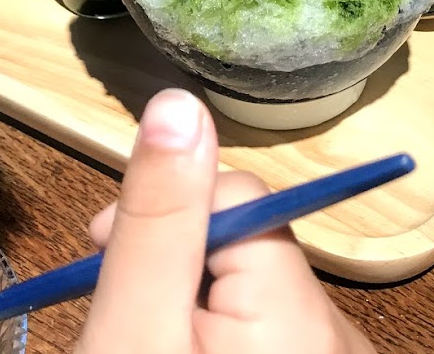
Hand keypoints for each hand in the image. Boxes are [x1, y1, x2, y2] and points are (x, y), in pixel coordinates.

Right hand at [77, 90, 371, 353]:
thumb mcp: (134, 329)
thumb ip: (159, 222)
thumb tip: (180, 104)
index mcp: (302, 309)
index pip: (241, 197)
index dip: (164, 209)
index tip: (97, 245)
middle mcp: (336, 330)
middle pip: (247, 242)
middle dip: (176, 259)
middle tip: (116, 307)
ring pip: (252, 290)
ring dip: (195, 299)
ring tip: (148, 337)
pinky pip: (268, 334)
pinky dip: (222, 335)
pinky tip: (184, 352)